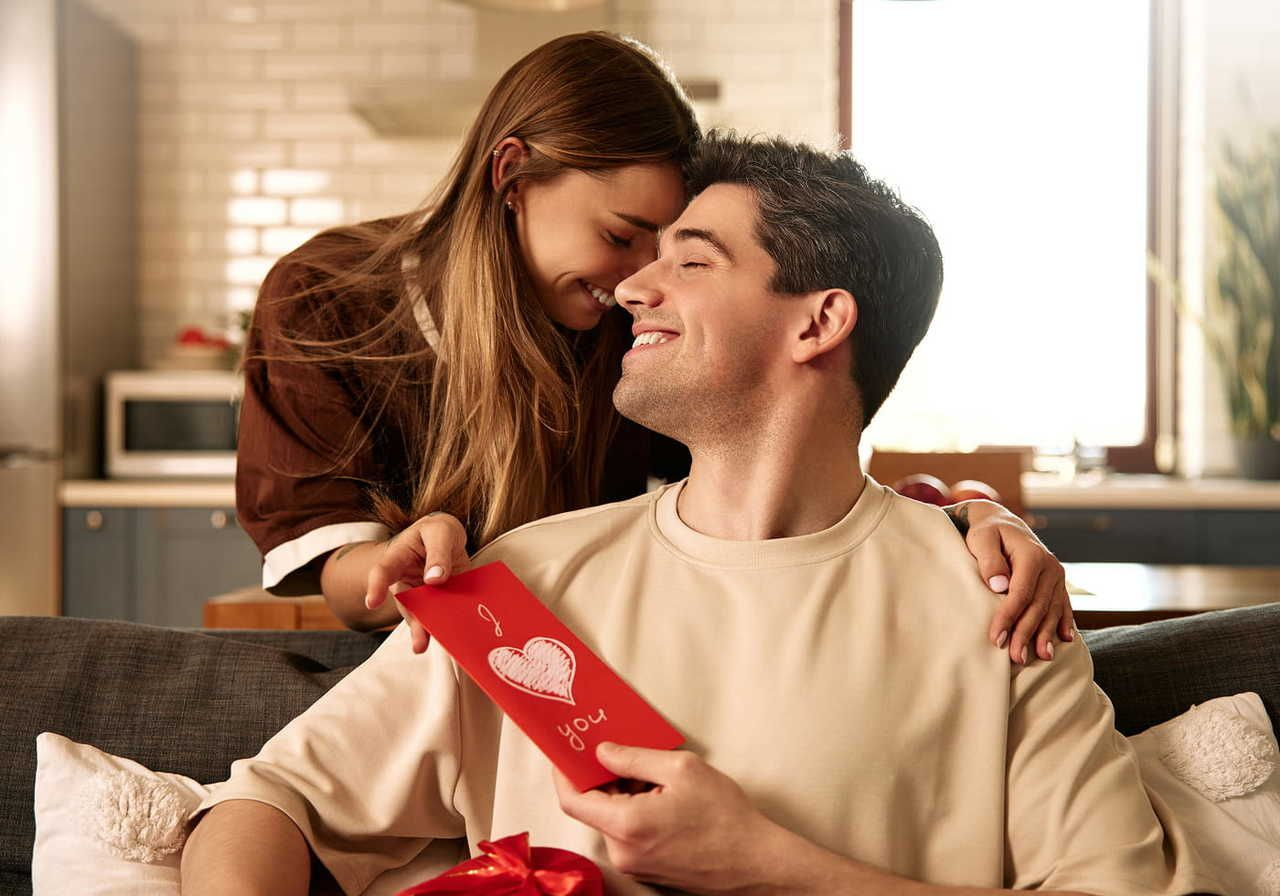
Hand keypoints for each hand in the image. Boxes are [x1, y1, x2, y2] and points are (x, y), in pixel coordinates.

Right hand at [364, 512, 470, 653]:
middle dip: (414, 624)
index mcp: (399, 558)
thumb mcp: (441, 531)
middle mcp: (406, 581)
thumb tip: (434, 579)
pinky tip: (456, 639)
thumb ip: (438, 552)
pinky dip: (449, 627)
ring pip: (423, 615)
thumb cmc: (439, 531)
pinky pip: (442, 616)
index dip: (376, 587)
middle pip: (406, 605)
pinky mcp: (440, 602)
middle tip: (419, 645)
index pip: (383, 572)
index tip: (371, 603)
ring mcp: (423, 595)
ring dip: (431, 632)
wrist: (449, 538)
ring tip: (441, 649)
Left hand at [553, 743, 777, 893]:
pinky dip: (636, 810)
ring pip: (613, 819)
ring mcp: (634, 864)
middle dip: (605, 777)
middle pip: (594, 807)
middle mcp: (623, 851)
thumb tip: (603, 752)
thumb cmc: (725, 818)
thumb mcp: (682, 769)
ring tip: (658, 777)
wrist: (755, 863)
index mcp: (626, 824)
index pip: (572, 799)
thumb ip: (634, 756)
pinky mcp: (647, 870)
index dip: (564, 771)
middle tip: (624, 752)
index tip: (565, 751)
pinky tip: (664, 798)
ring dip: (624, 793)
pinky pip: (628, 833)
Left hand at [954, 500, 1074, 664]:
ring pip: (1053, 609)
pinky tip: (1065, 640)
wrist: (1003, 523)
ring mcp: (1057, 576)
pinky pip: (1063, 605)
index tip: (996, 638)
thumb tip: (999, 585)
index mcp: (1032, 555)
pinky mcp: (1057, 583)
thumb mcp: (982, 539)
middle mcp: (1050, 566)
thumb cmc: (987, 533)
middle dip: (1026, 633)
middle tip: (1015, 656)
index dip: (1009, 617)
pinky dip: (1064, 623)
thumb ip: (989, 560)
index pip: (1021, 593)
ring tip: (1041, 656)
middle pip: (1038, 606)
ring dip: (1046, 634)